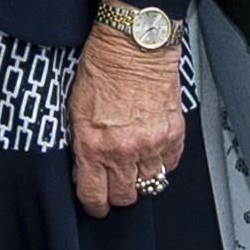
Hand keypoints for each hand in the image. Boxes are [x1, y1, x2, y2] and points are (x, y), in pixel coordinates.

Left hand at [70, 23, 186, 213]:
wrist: (134, 44)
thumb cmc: (102, 68)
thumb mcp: (75, 109)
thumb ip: (81, 145)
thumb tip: (85, 170)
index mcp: (93, 145)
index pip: (94, 195)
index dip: (94, 205)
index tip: (96, 205)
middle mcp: (124, 150)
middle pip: (125, 196)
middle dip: (117, 194)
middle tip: (114, 183)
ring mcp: (152, 144)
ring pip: (150, 185)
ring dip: (140, 179)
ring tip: (134, 167)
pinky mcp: (174, 134)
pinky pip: (170, 165)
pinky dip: (161, 162)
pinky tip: (151, 152)